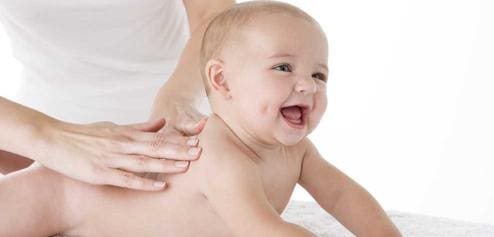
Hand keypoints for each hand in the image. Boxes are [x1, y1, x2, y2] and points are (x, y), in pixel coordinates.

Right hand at [36, 118, 202, 190]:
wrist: (51, 138)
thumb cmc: (83, 134)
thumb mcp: (113, 127)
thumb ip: (139, 127)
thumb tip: (162, 123)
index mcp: (125, 134)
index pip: (158, 137)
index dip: (178, 140)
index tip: (197, 141)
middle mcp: (121, 144)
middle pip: (155, 147)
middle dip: (179, 150)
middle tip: (200, 152)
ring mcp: (111, 158)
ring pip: (144, 162)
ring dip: (166, 164)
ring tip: (186, 166)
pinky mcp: (100, 172)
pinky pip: (126, 179)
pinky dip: (144, 183)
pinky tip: (160, 186)